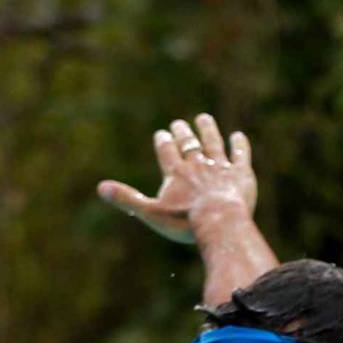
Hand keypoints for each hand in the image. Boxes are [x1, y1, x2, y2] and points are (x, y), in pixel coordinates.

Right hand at [97, 114, 256, 244]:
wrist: (220, 222)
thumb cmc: (184, 222)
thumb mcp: (151, 213)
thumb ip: (127, 199)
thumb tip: (100, 188)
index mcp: (175, 173)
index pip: (167, 150)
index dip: (164, 141)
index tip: (162, 133)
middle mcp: (197, 165)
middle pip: (188, 143)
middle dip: (183, 133)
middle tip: (179, 124)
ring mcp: (220, 167)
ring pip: (213, 143)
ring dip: (208, 130)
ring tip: (203, 119)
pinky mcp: (241, 174)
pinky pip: (240, 155)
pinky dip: (239, 145)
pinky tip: (238, 136)